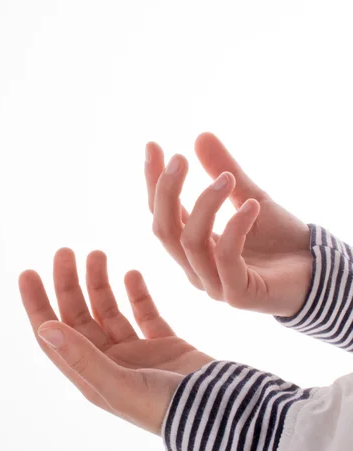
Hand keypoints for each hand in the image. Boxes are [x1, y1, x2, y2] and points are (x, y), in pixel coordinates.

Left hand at [18, 249, 213, 434]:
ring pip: (109, 311)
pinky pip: (144, 313)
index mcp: (91, 375)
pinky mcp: (163, 345)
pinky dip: (137, 294)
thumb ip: (82, 357)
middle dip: (69, 283)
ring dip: (99, 283)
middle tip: (65, 251)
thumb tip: (44, 328)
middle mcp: (109, 363)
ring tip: (97, 254)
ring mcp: (137, 353)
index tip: (28, 272)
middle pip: (79, 317)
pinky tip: (132, 274)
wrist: (220, 412)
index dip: (37, 305)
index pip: (55, 336)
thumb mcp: (117, 385)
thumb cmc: (165, 408)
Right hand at [145, 132, 312, 316]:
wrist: (316, 273)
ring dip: (206, 204)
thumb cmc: (280, 241)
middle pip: (164, 230)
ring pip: (190, 242)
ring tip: (228, 178)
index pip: (161, 214)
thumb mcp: (251, 197)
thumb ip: (224, 172)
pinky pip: (225, 256)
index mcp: (193, 247)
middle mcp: (196, 267)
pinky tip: (252, 206)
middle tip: (180, 158)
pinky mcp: (237, 294)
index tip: (153, 145)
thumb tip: (200, 136)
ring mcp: (214, 284)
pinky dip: (235, 227)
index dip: (154, 182)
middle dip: (166, 192)